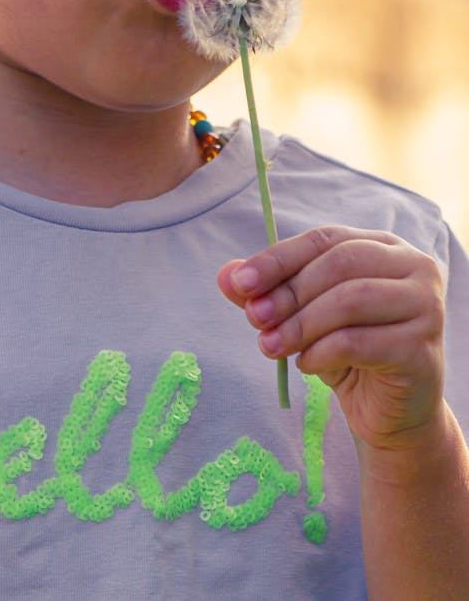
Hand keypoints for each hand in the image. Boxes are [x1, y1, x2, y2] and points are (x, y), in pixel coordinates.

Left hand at [217, 225, 445, 449]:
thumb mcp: (303, 316)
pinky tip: (305, 365)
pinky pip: (360, 342)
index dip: (279, 258)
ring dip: (300, 324)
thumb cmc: (346, 353)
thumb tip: (226, 274)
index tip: (240, 283)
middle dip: (288, 292)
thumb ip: (268, 292)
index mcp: (383, 246)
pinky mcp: (421, 350)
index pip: (325, 239)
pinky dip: (321, 352)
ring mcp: (425, 307)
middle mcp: (413, 267)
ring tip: (270, 346)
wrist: (389, 412)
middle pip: (339, 264)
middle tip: (254, 319)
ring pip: (350, 300)